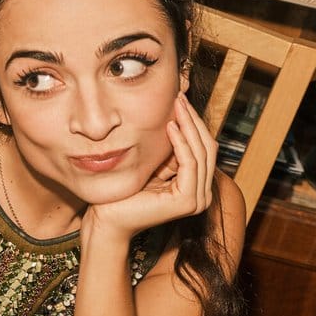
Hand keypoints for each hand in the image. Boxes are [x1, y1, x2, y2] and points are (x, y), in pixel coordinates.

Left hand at [85, 94, 216, 240]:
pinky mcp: (187, 201)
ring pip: (201, 152)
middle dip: (194, 120)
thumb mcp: (151, 164)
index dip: (193, 122)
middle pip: (207, 147)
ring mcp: (198, 199)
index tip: (179, 99)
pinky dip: (180, 142)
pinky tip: (170, 126)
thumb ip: (168, 150)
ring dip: (189, 125)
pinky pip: (189, 163)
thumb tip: (174, 117)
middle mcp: (202, 194)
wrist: (108, 218)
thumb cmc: (124, 191)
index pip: (203, 147)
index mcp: (196, 185)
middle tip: (180, 97)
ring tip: (177, 105)